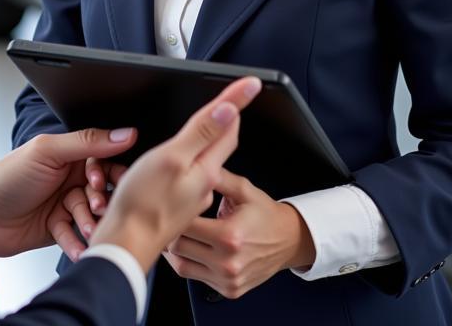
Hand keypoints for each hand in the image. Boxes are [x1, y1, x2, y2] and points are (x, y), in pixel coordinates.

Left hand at [0, 126, 139, 259]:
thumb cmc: (9, 177)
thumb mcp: (49, 152)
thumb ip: (88, 142)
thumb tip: (126, 133)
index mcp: (68, 153)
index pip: (103, 159)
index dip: (108, 171)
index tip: (105, 181)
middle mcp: (68, 176)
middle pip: (101, 188)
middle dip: (102, 200)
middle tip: (99, 208)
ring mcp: (63, 203)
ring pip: (90, 214)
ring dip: (89, 222)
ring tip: (86, 230)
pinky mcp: (57, 228)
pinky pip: (75, 235)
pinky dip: (77, 242)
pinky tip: (77, 247)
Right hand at [90, 76, 261, 273]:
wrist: (126, 245)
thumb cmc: (142, 204)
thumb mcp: (173, 158)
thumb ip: (201, 134)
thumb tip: (229, 110)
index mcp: (206, 169)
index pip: (228, 128)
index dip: (236, 101)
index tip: (250, 83)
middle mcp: (203, 184)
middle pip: (218, 143)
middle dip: (224, 119)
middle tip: (231, 96)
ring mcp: (190, 197)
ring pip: (203, 160)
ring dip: (205, 140)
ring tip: (207, 123)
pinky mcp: (176, 207)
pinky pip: (188, 177)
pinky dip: (188, 161)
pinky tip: (177, 161)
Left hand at [163, 168, 316, 298]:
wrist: (288, 241)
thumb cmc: (265, 214)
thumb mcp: (244, 190)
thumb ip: (218, 177)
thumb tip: (197, 161)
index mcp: (230, 235)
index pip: (186, 225)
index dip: (173, 212)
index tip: (168, 203)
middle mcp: (228, 262)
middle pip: (179, 246)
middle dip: (169, 230)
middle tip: (164, 216)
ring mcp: (228, 279)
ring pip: (182, 266)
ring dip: (172, 250)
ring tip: (170, 232)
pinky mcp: (228, 289)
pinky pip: (194, 277)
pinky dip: (186, 262)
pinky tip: (186, 247)